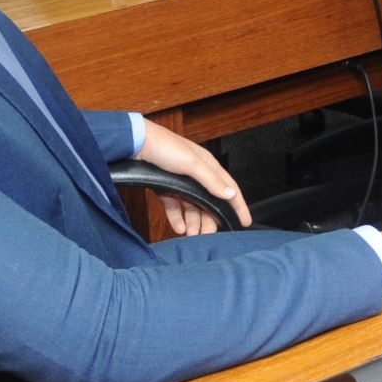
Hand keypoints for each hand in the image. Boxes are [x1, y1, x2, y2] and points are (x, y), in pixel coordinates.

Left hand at [134, 123, 250, 232]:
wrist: (135, 145)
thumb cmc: (166, 148)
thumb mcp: (192, 164)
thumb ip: (211, 181)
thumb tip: (231, 194)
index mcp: (208, 166)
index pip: (228, 188)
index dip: (238, 205)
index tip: (245, 222)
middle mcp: (197, 175)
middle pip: (209, 202)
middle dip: (210, 220)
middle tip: (208, 237)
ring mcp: (180, 183)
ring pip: (192, 207)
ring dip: (194, 222)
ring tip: (192, 236)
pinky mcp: (165, 188)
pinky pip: (175, 207)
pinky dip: (178, 219)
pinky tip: (179, 228)